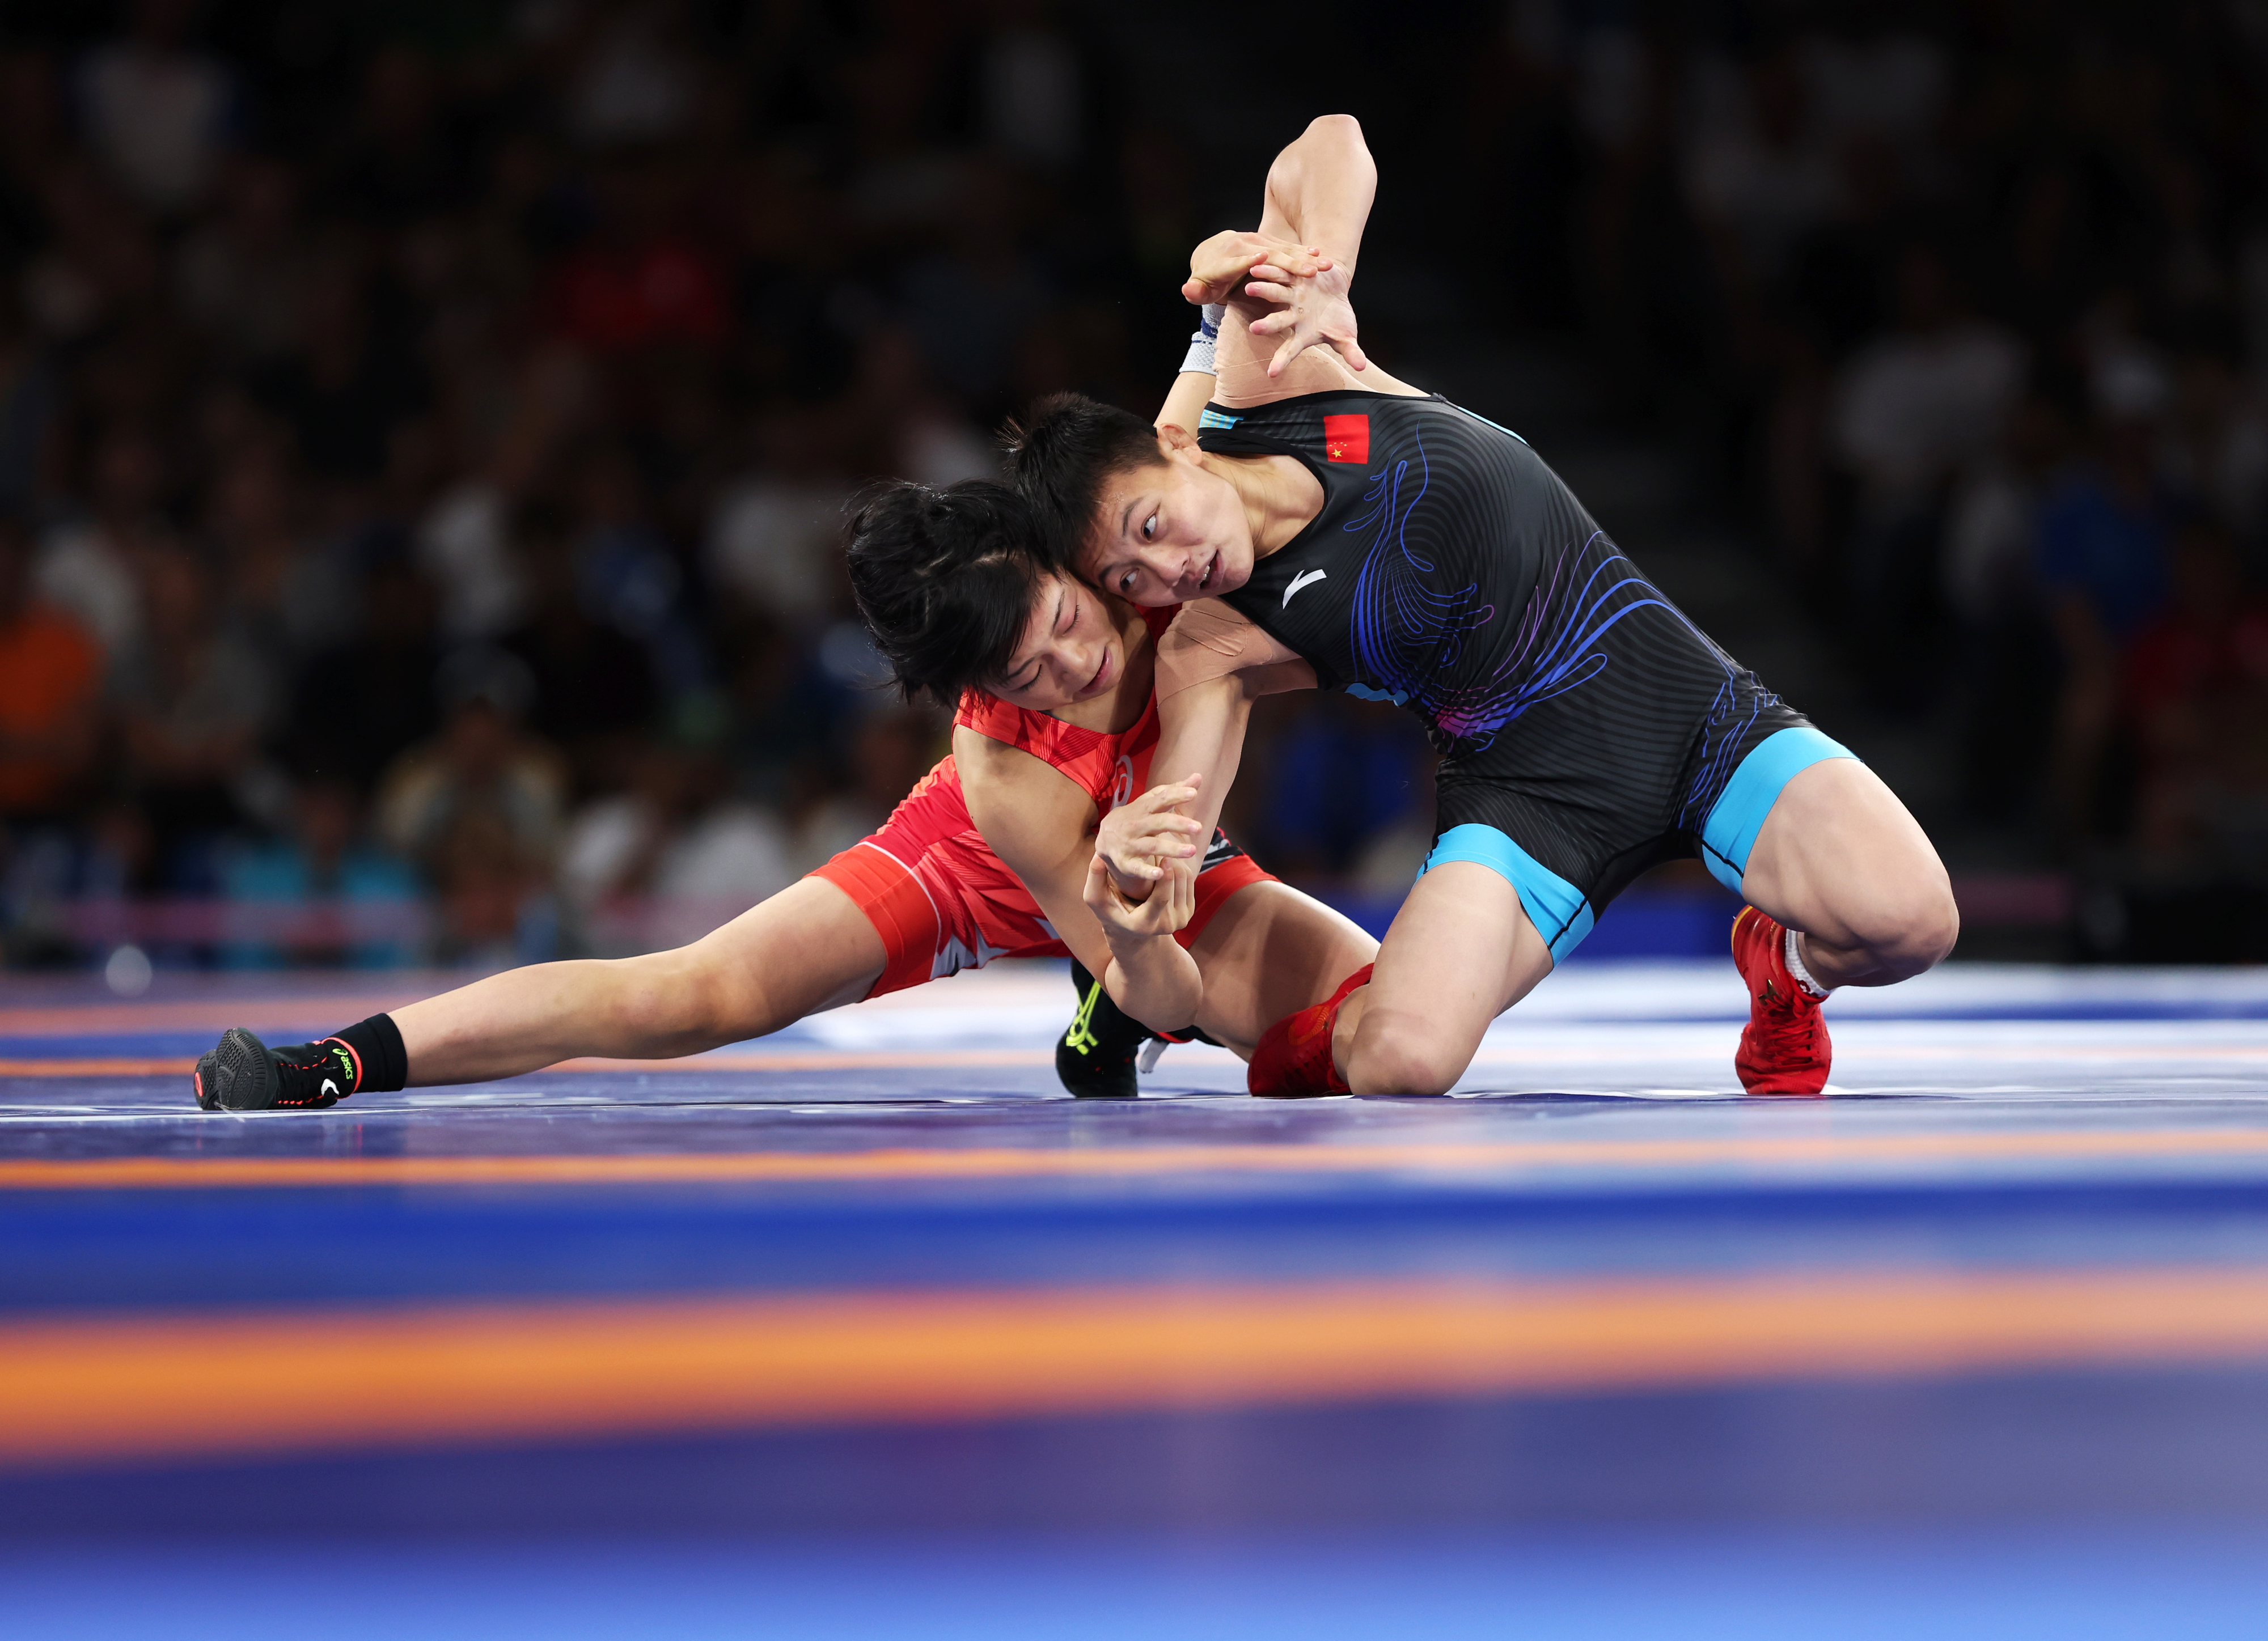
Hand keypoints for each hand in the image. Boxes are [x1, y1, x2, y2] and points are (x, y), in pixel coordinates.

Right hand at [1084, 847, 1196, 940]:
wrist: (1130, 929)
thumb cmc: (1109, 909)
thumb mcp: (1096, 896)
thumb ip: (1095, 877)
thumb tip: (1098, 855)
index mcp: (1144, 924)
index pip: (1161, 900)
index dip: (1164, 877)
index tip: (1163, 857)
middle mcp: (1166, 926)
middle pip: (1176, 885)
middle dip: (1169, 862)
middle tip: (1160, 844)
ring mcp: (1179, 921)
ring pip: (1184, 879)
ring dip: (1174, 861)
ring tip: (1160, 850)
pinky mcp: (1187, 913)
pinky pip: (1189, 881)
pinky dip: (1179, 866)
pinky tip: (1166, 860)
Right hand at [1092, 775, 1205, 897]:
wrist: (1104, 838)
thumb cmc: (1136, 817)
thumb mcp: (1150, 802)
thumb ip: (1174, 790)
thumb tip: (1198, 776)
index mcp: (1143, 808)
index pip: (1160, 799)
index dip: (1176, 795)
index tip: (1193, 793)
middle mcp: (1136, 825)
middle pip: (1158, 823)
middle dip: (1177, 824)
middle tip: (1199, 827)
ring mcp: (1130, 844)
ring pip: (1151, 846)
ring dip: (1172, 849)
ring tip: (1192, 850)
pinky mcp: (1126, 863)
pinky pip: (1137, 868)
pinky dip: (1147, 871)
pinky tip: (1160, 874)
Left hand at [1182, 231, 1333, 305]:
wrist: (1210, 256)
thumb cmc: (1207, 281)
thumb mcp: (1199, 289)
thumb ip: (1194, 291)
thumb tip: (1188, 289)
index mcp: (1225, 258)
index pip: (1239, 261)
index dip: (1250, 260)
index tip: (1264, 259)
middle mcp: (1242, 244)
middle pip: (1269, 254)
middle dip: (1290, 262)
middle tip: (1311, 273)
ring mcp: (1256, 239)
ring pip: (1282, 248)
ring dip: (1304, 256)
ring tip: (1324, 264)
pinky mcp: (1266, 239)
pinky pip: (1286, 245)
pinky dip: (1303, 250)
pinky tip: (1320, 255)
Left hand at [1243, 256, 1366, 377]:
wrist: (1337, 287)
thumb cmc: (1338, 317)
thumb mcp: (1346, 335)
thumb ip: (1350, 350)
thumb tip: (1362, 367)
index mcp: (1303, 332)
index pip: (1291, 349)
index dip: (1282, 360)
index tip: (1272, 373)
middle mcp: (1293, 314)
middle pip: (1278, 320)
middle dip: (1267, 325)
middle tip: (1254, 329)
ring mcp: (1293, 294)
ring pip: (1276, 292)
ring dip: (1264, 290)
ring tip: (1250, 287)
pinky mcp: (1296, 274)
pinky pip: (1284, 270)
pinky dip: (1275, 268)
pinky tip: (1260, 264)